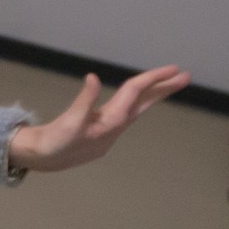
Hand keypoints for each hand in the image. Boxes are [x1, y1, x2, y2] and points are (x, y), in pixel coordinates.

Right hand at [8, 65, 189, 172]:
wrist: (43, 159)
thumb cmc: (56, 141)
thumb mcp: (69, 120)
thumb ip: (84, 100)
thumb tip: (92, 78)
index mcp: (111, 120)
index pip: (135, 93)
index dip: (153, 78)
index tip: (173, 68)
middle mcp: (116, 125)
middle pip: (144, 102)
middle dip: (164, 89)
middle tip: (185, 76)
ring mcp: (112, 130)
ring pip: (138, 109)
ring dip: (153, 96)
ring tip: (167, 85)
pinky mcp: (104, 133)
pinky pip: (127, 113)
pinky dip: (137, 103)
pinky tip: (137, 102)